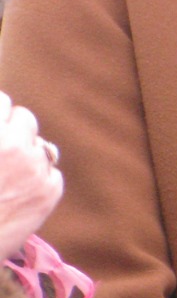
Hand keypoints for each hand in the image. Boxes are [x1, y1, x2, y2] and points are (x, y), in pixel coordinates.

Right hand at [0, 92, 63, 257]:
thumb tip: (5, 107)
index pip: (2, 101)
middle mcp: (13, 146)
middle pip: (26, 118)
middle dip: (13, 131)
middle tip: (1, 151)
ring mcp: (35, 168)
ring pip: (41, 145)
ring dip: (27, 154)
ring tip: (6, 177)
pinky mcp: (50, 191)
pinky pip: (51, 171)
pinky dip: (38, 179)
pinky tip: (16, 196)